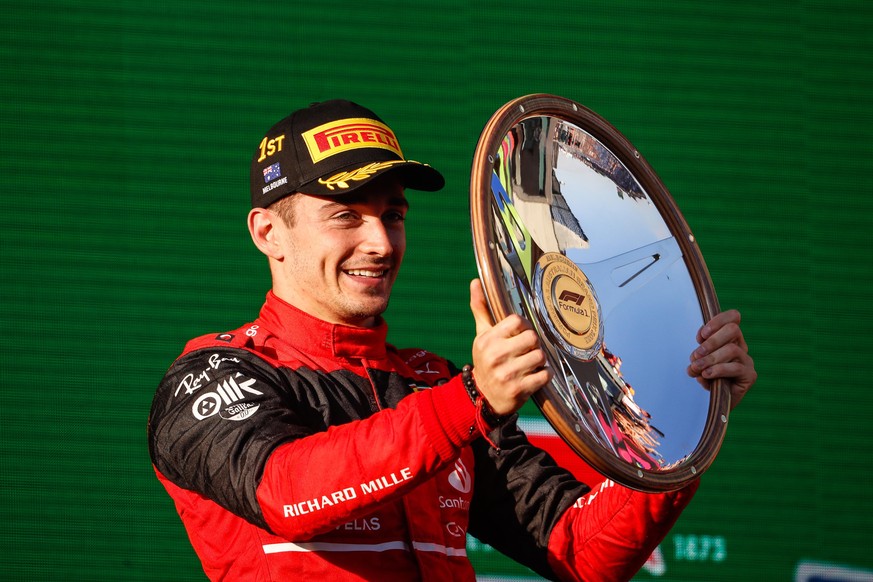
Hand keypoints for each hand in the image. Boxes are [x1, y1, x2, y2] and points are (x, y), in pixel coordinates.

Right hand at [468, 279, 551, 415]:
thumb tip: (475, 281)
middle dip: (534, 344)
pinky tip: (535, 376)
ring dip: (540, 360)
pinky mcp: (519, 390)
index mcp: (488, 340)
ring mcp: (507, 374)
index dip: (524, 326)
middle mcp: (496, 356)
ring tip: (531, 363)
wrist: (482, 397)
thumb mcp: (481, 335)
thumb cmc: (486, 360)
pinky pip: (545, 375)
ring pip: (540, 356)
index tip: (522, 333)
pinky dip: (544, 375)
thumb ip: (481, 308)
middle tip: (528, 349)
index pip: (517, 321)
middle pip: (532, 338)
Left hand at [687, 309, 756, 409]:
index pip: (733, 317)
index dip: (717, 321)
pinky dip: (718, 370)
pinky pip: (735, 368)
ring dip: (711, 358)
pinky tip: (706, 375)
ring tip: (697, 367)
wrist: (719, 401)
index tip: (700, 336)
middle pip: (733, 329)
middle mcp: (740, 346)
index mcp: (730, 338)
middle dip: (712, 340)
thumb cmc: (709, 378)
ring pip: (732, 349)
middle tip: (696, 355)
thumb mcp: (699, 362)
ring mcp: (747, 360)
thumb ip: (697, 355)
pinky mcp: (749, 375)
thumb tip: (695, 358)